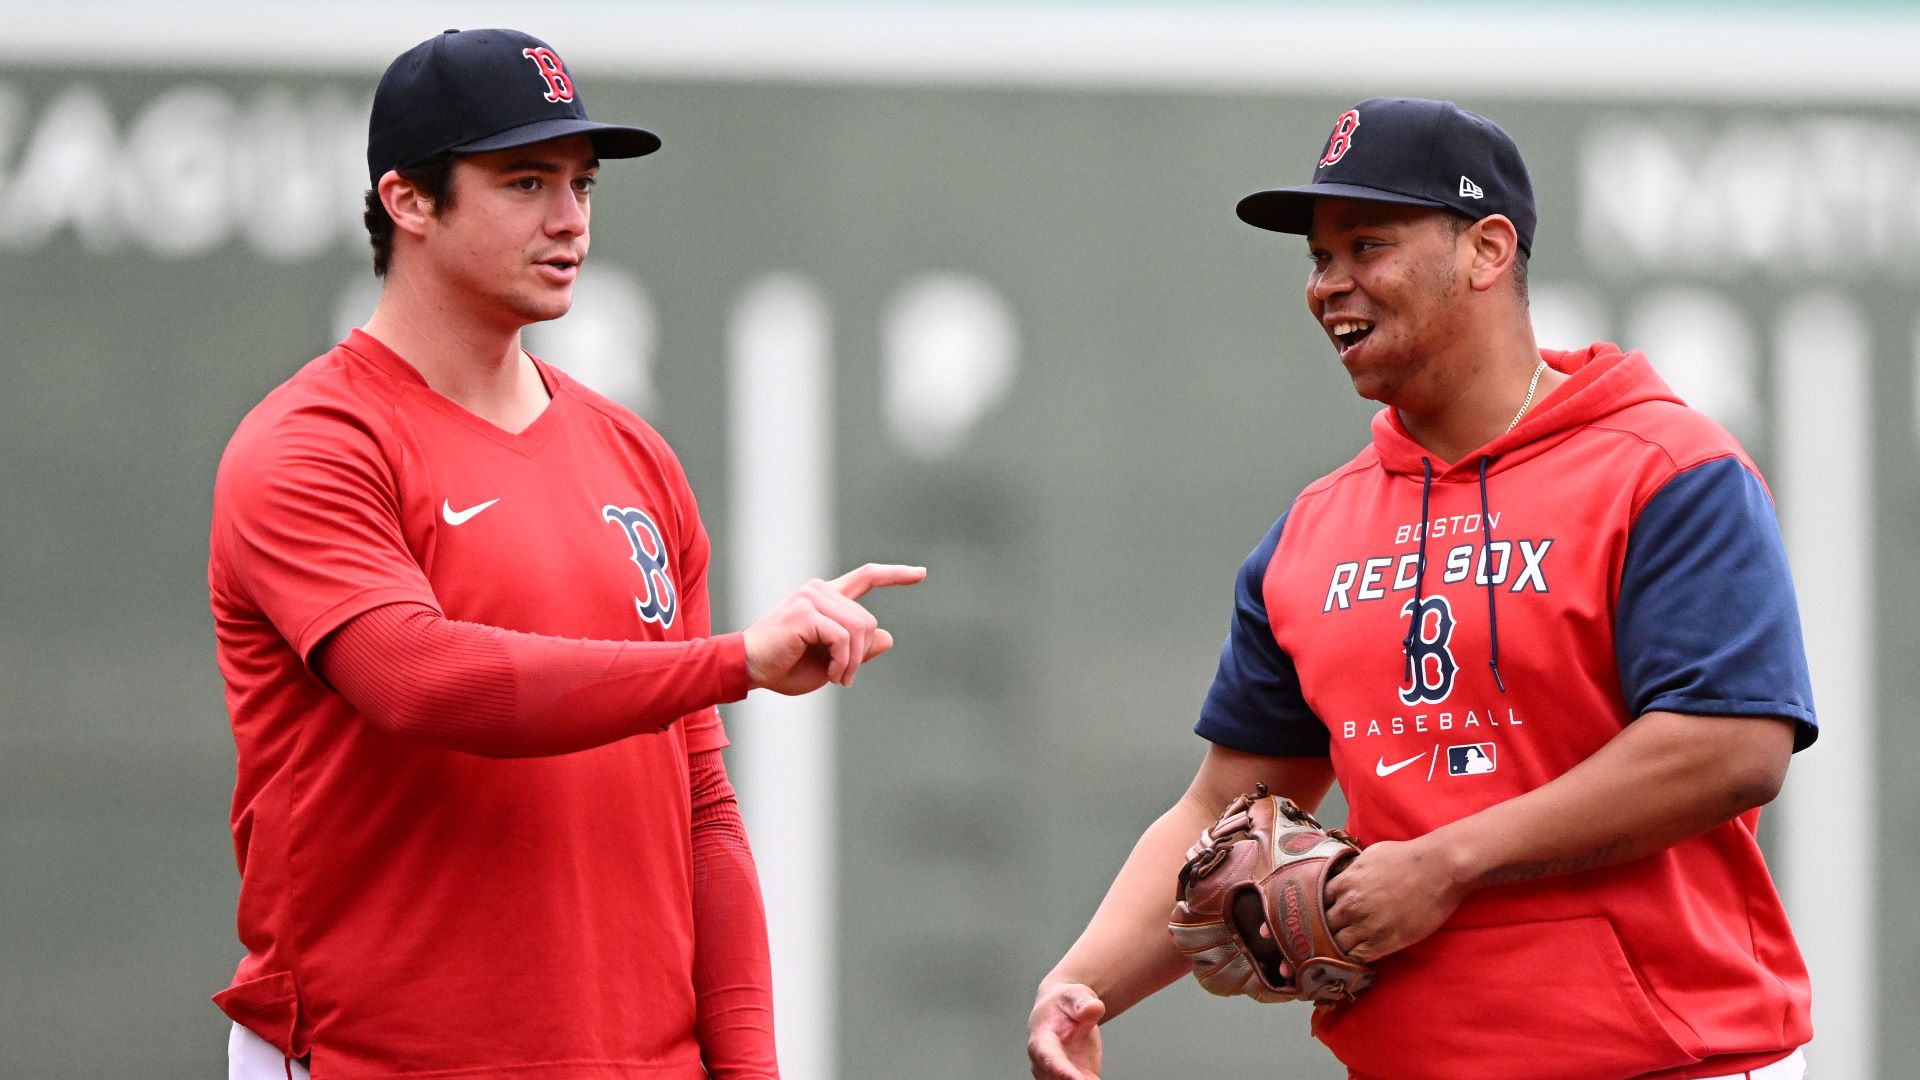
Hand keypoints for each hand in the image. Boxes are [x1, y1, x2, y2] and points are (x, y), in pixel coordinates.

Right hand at [742, 563, 925, 693]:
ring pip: (859, 629)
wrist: (747, 670)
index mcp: (824, 597)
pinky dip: (844, 662)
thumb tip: (888, 636)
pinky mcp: (804, 611)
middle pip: (868, 620)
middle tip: (845, 678)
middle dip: (862, 654)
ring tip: (838, 678)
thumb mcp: (830, 663)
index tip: (921, 573)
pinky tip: (832, 676)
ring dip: (853, 662)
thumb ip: (857, 649)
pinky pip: (844, 638)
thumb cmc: (783, 668)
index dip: (895, 575)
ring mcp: (810, 597)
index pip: (866, 577)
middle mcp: (818, 590)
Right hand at [1027, 982, 1103, 1079]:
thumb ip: (1082, 1003)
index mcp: (1040, 1040)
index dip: (1061, 1070)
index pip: (1048, 1058)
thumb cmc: (1063, 1004)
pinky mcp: (1075, 1078)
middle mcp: (1044, 1062)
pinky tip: (1098, 1079)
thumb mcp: (1074, 995)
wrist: (1061, 1011)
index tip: (1076, 1079)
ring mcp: (1058, 1073)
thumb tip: (1094, 1007)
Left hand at [1323, 837, 1467, 963]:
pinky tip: (1357, 956)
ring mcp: (1366, 925)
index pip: (1316, 902)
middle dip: (1325, 929)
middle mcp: (1350, 905)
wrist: (1438, 869)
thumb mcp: (1369, 855)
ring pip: (1337, 944)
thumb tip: (1343, 876)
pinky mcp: (1384, 942)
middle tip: (1330, 934)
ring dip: (1338, 946)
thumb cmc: (1407, 857)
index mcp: (1344, 882)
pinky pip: (1357, 957)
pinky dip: (1354, 958)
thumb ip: (1351, 870)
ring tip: (1342, 948)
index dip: (1321, 909)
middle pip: (1323, 925)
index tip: (1325, 913)